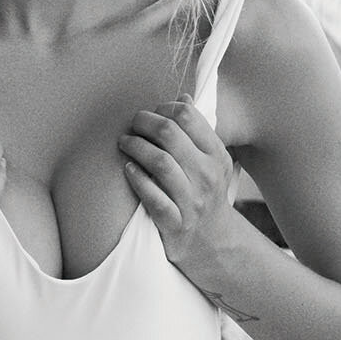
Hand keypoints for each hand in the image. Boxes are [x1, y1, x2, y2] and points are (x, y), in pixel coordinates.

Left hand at [118, 94, 236, 277]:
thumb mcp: (212, 161)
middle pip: (169, 133)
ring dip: (135, 146)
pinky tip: (127, 169)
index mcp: (216, 155)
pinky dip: (137, 180)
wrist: (214, 242)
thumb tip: (182, 97)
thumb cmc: (206, 193)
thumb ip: (198, 130)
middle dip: (143, 122)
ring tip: (124, 142)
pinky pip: (153, 198)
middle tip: (132, 124)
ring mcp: (192, 201)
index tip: (151, 113)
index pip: (188, 116)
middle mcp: (207, 175)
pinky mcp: (175, 224)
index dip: (162, 108)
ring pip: (159, 162)